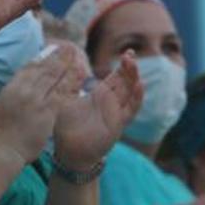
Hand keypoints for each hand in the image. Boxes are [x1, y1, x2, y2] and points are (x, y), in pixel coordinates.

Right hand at [0, 43, 81, 164]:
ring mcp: (37, 100)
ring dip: (67, 66)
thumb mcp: (1, 106)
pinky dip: (71, 84)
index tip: (51, 50)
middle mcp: (25, 90)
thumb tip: (20, 87)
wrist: (4, 150)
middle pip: (45, 69)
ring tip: (76, 58)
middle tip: (69, 48)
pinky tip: (79, 78)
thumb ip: (12, 94)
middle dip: (58, 57)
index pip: (29, 67)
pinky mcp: (48, 112)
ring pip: (55, 78)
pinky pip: (62, 94)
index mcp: (12, 87)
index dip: (42, 58)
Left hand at [52, 50, 143, 170]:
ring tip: (133, 66)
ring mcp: (116, 113)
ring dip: (134, 79)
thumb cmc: (67, 127)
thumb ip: (69, 86)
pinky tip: (138, 86)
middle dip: (130, 68)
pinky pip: (130, 110)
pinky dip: (136, 98)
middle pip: (126, 82)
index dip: (124, 65)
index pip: (117, 76)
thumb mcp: (66, 101)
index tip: (128, 52)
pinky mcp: (118, 124)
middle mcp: (112, 102)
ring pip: (130, 93)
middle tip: (130, 55)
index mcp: (101, 95)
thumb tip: (66, 67)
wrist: (70, 152)